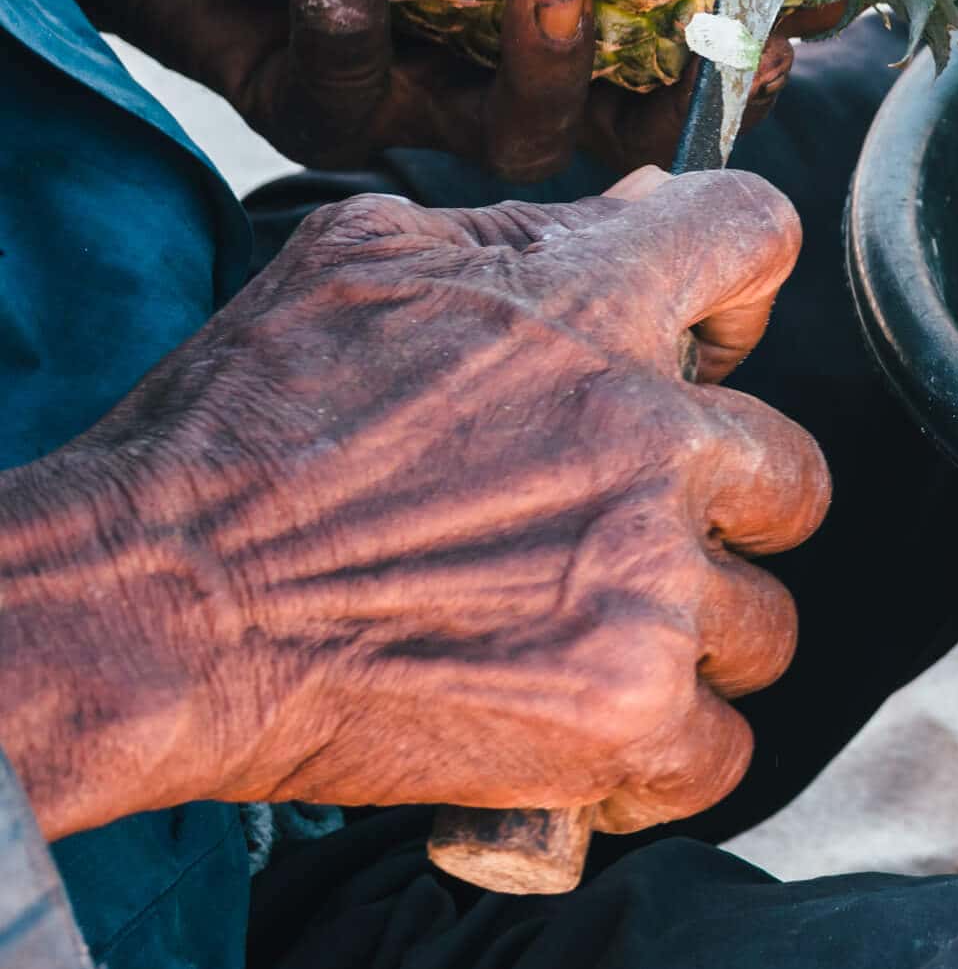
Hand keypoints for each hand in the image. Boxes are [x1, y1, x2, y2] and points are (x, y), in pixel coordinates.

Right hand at [0, 170, 830, 839]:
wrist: (154, 607)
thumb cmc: (240, 434)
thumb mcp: (364, 264)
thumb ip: (521, 236)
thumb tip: (639, 211)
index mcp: (596, 305)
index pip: (757, 236)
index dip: (740, 293)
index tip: (707, 339)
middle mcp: (653, 436)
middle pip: (793, 471)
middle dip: (723, 509)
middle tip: (627, 537)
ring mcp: (651, 580)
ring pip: (765, 622)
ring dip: (693, 642)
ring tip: (589, 647)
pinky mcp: (625, 710)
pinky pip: (723, 749)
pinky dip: (661, 757)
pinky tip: (587, 737)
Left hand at [1, 0, 801, 177]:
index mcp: (567, 32)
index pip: (685, 70)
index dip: (751, 62)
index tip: (805, 22)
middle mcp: (503, 86)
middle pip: (616, 135)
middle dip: (674, 101)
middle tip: (713, 36)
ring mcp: (413, 105)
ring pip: (497, 136)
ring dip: (539, 68)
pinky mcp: (303, 102)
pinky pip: (334, 87)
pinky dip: (346, 19)